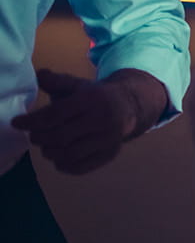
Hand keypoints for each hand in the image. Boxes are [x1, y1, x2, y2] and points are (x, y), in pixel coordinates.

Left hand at [10, 68, 166, 174]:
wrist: (130, 106)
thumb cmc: (96, 96)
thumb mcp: (78, 85)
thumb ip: (57, 82)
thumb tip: (40, 75)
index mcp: (92, 100)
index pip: (55, 115)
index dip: (32, 121)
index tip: (17, 123)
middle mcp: (102, 120)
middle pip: (59, 137)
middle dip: (39, 138)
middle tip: (34, 136)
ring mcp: (108, 139)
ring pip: (69, 154)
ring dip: (50, 152)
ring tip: (47, 146)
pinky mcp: (110, 153)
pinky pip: (81, 167)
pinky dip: (64, 165)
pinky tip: (59, 157)